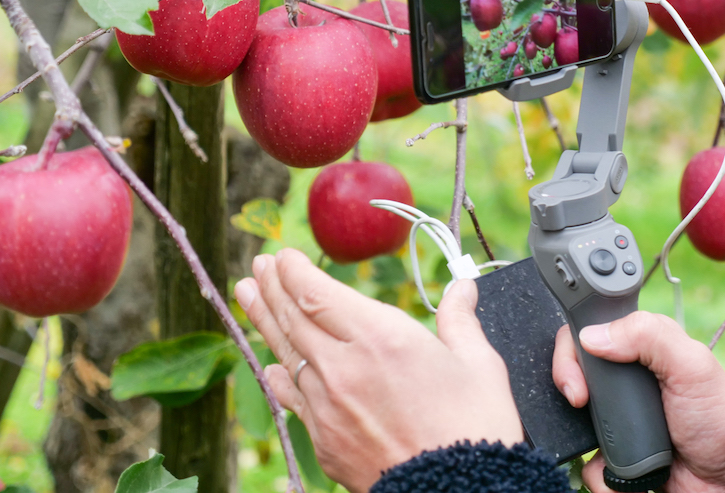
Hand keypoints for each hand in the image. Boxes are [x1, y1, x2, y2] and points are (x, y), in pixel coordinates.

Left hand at [234, 249, 523, 492]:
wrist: (456, 492)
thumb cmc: (474, 428)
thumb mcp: (478, 364)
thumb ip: (460, 320)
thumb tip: (463, 287)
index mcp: (381, 338)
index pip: (317, 294)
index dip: (294, 271)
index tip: (283, 256)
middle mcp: (344, 367)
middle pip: (293, 319)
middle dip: (272, 288)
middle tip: (257, 267)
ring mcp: (327, 406)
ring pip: (286, 355)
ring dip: (264, 321)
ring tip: (246, 295)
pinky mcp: (324, 439)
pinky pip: (292, 398)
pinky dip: (278, 374)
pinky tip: (271, 364)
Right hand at [552, 313, 724, 492]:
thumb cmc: (721, 418)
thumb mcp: (691, 364)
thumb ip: (648, 336)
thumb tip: (593, 337)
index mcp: (641, 348)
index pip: (588, 332)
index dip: (572, 350)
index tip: (578, 375)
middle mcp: (626, 380)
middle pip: (574, 375)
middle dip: (572, 391)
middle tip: (582, 403)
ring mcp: (620, 418)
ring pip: (576, 421)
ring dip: (587, 438)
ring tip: (611, 447)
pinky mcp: (618, 455)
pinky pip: (589, 464)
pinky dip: (599, 473)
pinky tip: (621, 473)